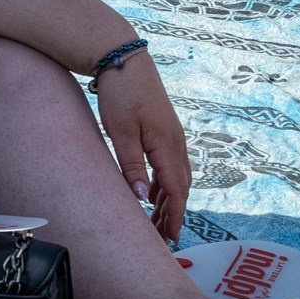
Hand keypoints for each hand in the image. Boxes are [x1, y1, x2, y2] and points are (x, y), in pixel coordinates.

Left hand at [94, 52, 190, 244]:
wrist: (123, 59)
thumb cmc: (120, 95)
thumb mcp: (121, 133)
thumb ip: (131, 167)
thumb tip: (143, 199)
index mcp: (167, 146)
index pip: (177, 191)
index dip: (175, 216)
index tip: (172, 239)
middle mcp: (175, 143)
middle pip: (180, 187)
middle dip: (172, 214)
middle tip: (161, 238)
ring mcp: (171, 136)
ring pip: (175, 176)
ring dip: (168, 200)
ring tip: (157, 222)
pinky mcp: (162, 130)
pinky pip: (168, 164)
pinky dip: (163, 183)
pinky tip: (152, 193)